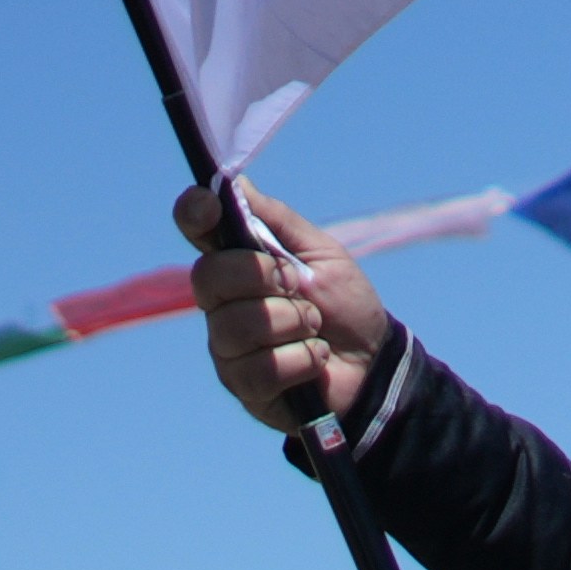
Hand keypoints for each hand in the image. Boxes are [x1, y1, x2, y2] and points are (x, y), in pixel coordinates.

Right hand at [182, 178, 398, 455]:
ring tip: (315, 327)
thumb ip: (279, 222)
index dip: (194, 214)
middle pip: (208, 278)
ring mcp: (228, 347)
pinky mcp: (245, 386)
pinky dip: (300, 359)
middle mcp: (222, 304)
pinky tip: (316, 358)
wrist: (376, 362)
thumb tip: (238, 183)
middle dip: (260, 276)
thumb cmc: (346, 305)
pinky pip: (259, 368)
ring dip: (290, 322)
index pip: (197, 231)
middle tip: (297, 285)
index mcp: (237, 264)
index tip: (210, 205)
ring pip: (235, 326)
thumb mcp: (322, 255)